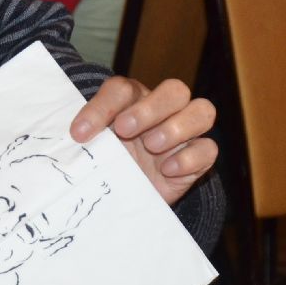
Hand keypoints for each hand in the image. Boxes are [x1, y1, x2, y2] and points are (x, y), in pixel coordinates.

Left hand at [70, 77, 217, 205]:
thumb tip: (76, 137)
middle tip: (124, 130)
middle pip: (175, 89)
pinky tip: (167, 169)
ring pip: (203, 110)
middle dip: (149, 108)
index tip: (81, 134)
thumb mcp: (96, 149)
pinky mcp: (200, 159)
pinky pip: (209, 149)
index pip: (123, 89)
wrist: (129, 195)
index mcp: (134, 101)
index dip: (101, 107)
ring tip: (151, 146)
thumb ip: (90, 137)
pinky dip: (190, 157)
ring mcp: (186, 134)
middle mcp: (165, 110)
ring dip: (176, 127)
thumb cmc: (112, 162)